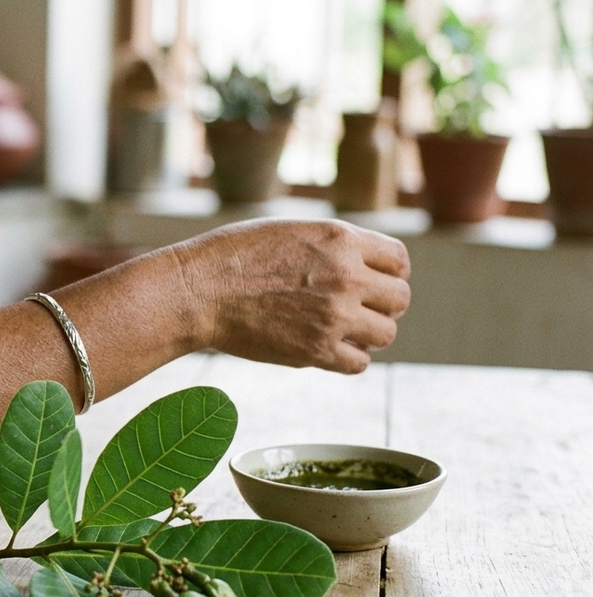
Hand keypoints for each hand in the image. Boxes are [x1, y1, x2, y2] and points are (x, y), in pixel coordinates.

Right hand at [173, 218, 410, 373]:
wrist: (198, 289)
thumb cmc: (234, 256)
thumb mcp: (293, 231)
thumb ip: (334, 246)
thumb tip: (364, 268)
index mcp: (341, 239)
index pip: (399, 261)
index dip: (389, 273)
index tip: (373, 283)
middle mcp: (346, 276)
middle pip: (399, 299)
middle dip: (382, 305)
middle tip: (358, 309)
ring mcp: (333, 316)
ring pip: (385, 333)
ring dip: (368, 333)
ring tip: (341, 330)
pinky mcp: (315, 350)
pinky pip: (359, 363)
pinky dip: (348, 358)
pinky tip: (328, 348)